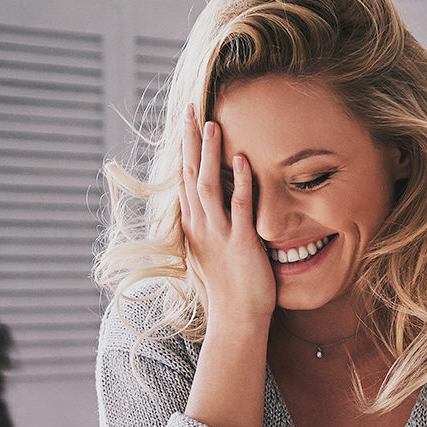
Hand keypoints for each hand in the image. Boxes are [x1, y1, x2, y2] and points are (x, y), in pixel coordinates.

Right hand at [178, 106, 276, 328]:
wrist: (237, 319)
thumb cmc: (229, 287)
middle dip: (189, 140)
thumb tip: (211, 206)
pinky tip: (243, 159)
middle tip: (189, 108)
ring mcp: (218, 233)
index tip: (186, 121)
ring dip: (209, 153)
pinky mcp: (240, 242)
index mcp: (193, 225)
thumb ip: (211, 225)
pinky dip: (240, 181)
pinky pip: (239, 206)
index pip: (184, 178)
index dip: (184, 148)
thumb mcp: (213, 250)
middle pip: (188, 173)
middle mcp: (200, 226)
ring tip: (211, 123)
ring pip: (207, 185)